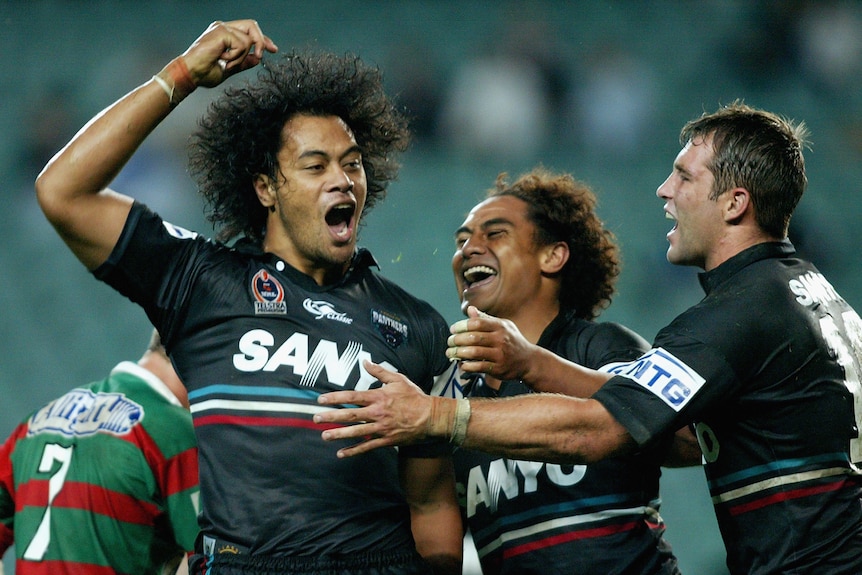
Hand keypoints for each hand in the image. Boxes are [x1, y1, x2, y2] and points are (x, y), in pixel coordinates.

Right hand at [181, 19, 277, 87]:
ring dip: (241, 56)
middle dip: (261, 41)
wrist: (191, 74)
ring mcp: (222, 28)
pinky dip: (236, 56)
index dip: (263, 39)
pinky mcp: (221, 31)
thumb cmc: (204, 73)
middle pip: (252, 26)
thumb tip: (257, 59)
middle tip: (261, 55)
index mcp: (224, 34)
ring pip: (248, 39)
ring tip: (226, 63)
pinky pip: (242, 44)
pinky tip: (222, 58)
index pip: (249, 31)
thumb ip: (243, 62)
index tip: (273, 49)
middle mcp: (223, 27)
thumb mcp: (230, 69)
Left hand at [315, 361, 444, 456]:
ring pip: (356, 432)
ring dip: (339, 434)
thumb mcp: (398, 379)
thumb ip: (379, 371)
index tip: (321, 400)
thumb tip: (365, 362)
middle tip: (316, 418)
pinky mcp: (386, 440)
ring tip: (324, 435)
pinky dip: (354, 450)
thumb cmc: (414, 397)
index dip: (336, 398)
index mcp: (379, 396)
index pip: (352, 396)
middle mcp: (377, 412)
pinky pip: (367, 446)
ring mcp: (381, 428)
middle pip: (350, 414)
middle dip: (332, 416)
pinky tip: (341, 453)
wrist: (431, 417)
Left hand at [446, 306, 537, 380]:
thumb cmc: (512, 341)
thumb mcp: (503, 326)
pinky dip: (466, 365)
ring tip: (450, 353)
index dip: (461, 326)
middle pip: (473, 337)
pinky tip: (461, 364)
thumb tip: (470, 309)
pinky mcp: (498, 368)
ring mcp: (500, 354)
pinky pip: (478, 366)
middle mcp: (500, 339)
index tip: (453, 329)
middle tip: (449, 342)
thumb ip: (485, 319)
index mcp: (500, 326)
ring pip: (474, 352)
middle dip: (456, 340)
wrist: (529, 360)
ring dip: (458, 353)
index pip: (476, 323)